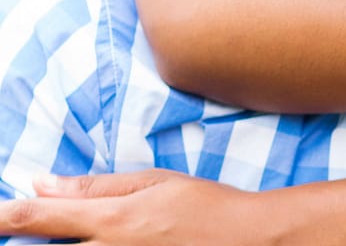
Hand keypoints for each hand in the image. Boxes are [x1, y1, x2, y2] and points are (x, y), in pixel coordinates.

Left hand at [0, 170, 272, 244]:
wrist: (244, 240)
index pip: (39, 219)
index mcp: (111, 221)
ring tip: (61, 233)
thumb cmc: (202, 205)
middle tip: (18, 223)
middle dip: (23, 236)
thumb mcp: (153, 182)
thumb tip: (41, 183)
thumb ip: (95, 188)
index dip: (4, 217)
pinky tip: (86, 242)